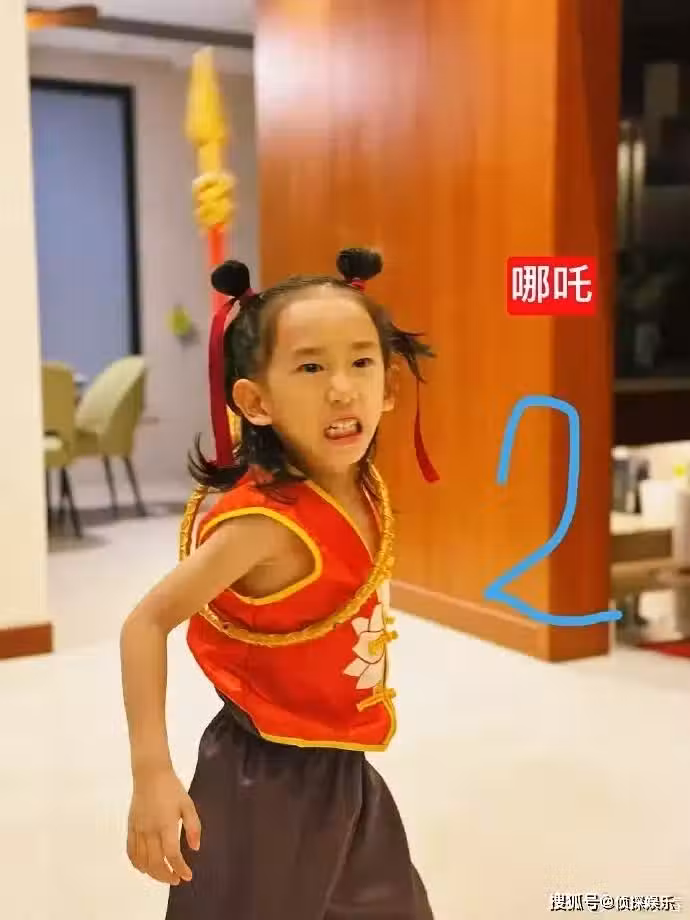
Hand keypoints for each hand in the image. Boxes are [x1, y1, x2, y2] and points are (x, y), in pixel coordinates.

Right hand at [127, 768, 201, 885]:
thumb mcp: (188, 805)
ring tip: (164, 875)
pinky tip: (145, 868)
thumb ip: (193, 827)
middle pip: (156, 862)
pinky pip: (131, 852)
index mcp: (166, 824)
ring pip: (142, 861)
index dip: (180, 868)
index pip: (172, 854)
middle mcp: (150, 830)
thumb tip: (195, 848)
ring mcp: (138, 830)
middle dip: (166, 875)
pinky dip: (137, 864)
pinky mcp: (130, 828)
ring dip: (153, 873)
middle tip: (176, 879)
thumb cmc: (172, 789)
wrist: (150, 775)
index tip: (187, 876)